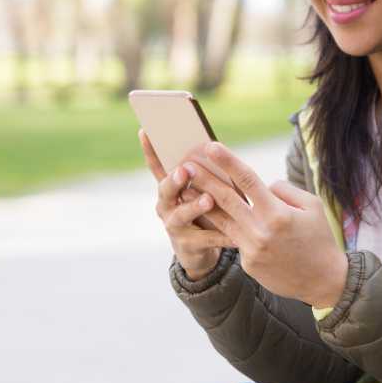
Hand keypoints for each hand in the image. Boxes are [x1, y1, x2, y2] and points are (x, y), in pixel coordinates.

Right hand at [139, 130, 236, 279]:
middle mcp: (166, 205)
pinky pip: (205, 239)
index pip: (157, 165)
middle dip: (175, 179)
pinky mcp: (188, 246)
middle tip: (185, 170)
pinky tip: (234, 234)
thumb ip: (206, 172)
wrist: (200, 251)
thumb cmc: (205, 210)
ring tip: (209, 200)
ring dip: (194, 206)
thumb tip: (215, 146)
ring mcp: (174, 226)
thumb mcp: (203, 189)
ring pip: (181, 215)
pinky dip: (220, 236)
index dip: (150, 149)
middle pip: (166, 189)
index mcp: (169, 187)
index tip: (146, 131)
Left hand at [181, 142, 347, 308]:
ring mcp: (251, 249)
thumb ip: (284, 191)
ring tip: (186, 187)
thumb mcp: (311, 206)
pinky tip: (209, 214)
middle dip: (205, 179)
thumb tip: (263, 186)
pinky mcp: (248, 263)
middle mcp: (260, 230)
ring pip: (221, 220)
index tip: (211, 146)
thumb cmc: (319, 237)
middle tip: (186, 163)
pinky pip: (235, 238)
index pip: (247, 180)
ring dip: (202, 202)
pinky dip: (223, 225)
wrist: (324, 280)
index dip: (228, 161)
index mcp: (277, 213)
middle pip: (226, 199)